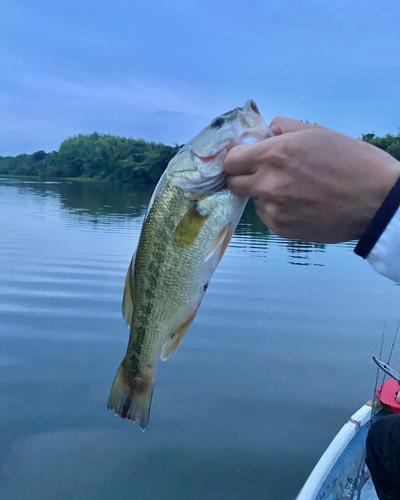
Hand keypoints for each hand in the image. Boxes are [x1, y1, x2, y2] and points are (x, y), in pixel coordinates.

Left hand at [225, 117, 399, 242]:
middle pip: (234, 183)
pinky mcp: (282, 229)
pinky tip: (300, 204)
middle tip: (263, 173)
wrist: (377, 201)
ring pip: (252, 200)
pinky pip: (267, 216)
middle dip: (244, 176)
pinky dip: (276, 210)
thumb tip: (266, 132)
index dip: (237, 158)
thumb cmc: (353, 162)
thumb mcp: (318, 133)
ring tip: (293, 190)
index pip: (230, 160)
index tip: (245, 158)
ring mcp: (274, 210)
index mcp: (274, 155)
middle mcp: (267, 184)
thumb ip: (284, 129)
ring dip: (263, 194)